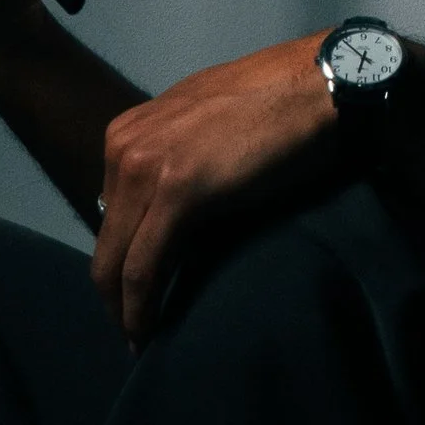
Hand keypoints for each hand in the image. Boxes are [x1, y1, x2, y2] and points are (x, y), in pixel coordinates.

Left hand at [94, 33, 342, 343]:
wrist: (320, 84)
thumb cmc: (280, 107)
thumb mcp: (206, 130)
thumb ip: (176, 161)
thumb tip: (167, 213)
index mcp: (129, 130)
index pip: (109, 214)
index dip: (118, 261)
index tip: (132, 296)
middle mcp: (124, 145)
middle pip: (104, 240)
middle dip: (113, 294)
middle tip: (134, 332)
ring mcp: (145, 165)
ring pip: (116, 261)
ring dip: (125, 309)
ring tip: (143, 340)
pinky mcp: (176, 190)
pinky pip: (144, 266)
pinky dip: (142, 307)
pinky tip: (150, 332)